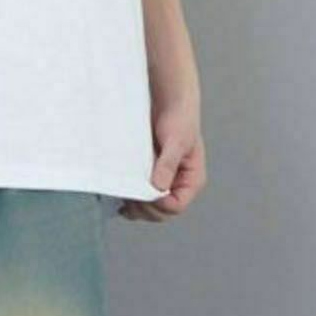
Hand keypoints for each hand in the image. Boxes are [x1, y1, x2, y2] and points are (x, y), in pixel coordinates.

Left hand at [120, 91, 205, 222]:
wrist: (168, 102)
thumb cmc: (179, 118)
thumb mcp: (176, 141)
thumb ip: (168, 165)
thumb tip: (159, 188)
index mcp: (192, 180)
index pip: (176, 206)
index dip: (159, 206)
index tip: (144, 195)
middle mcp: (179, 185)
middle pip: (163, 213)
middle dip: (146, 209)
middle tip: (130, 200)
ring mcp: (164, 183)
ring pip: (151, 209)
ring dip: (138, 208)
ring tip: (125, 198)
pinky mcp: (151, 177)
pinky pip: (142, 197)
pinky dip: (132, 200)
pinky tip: (123, 197)